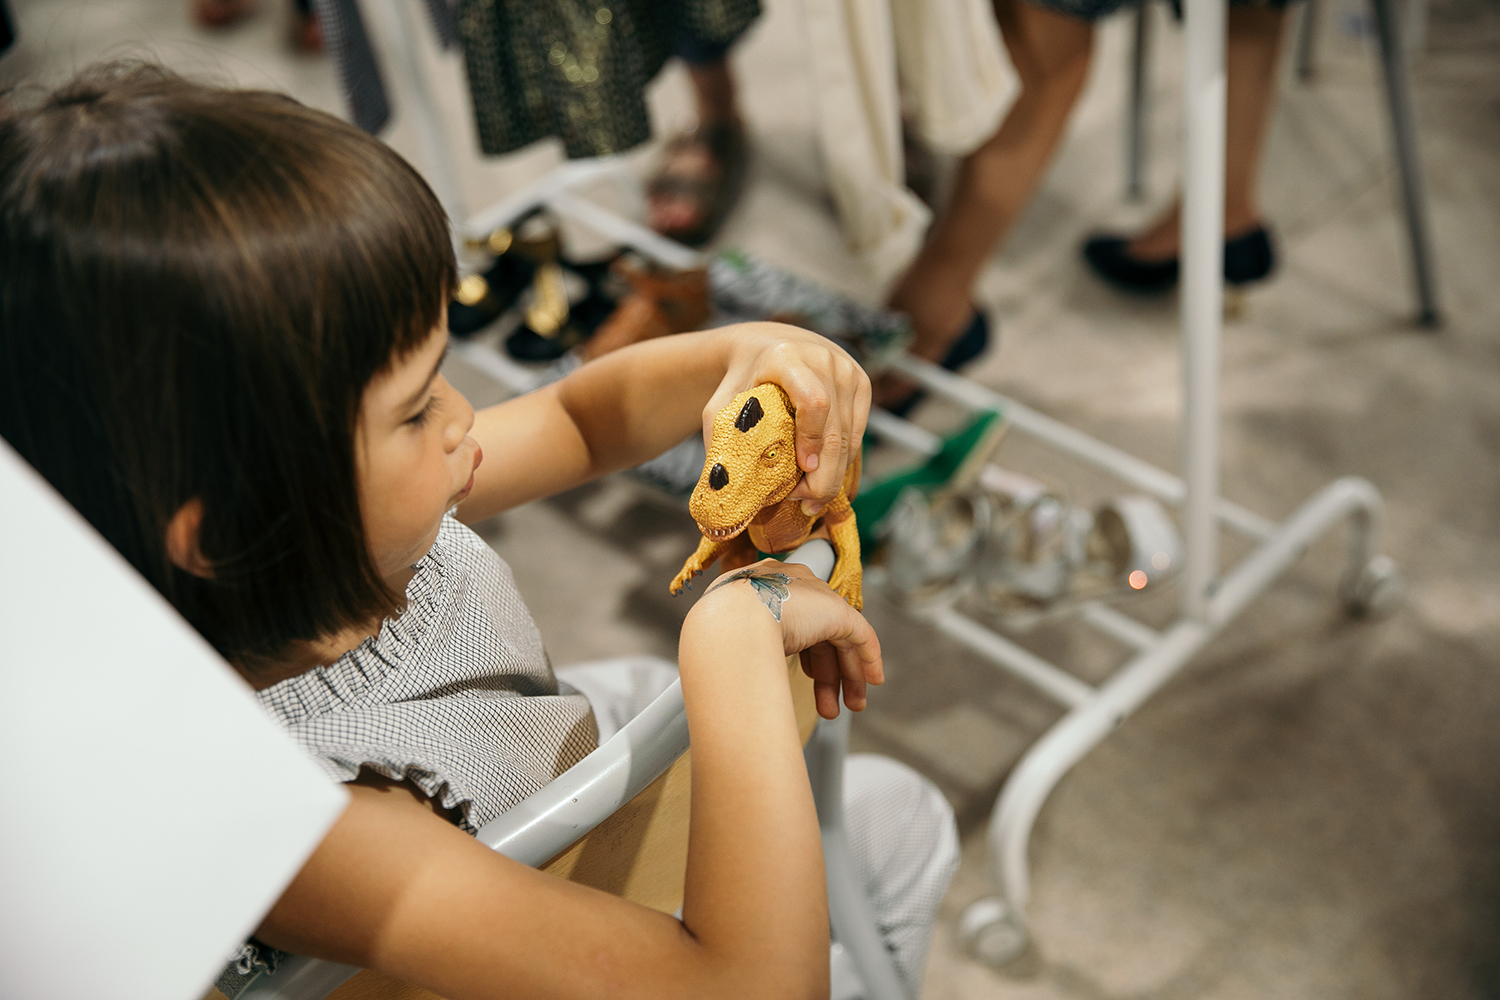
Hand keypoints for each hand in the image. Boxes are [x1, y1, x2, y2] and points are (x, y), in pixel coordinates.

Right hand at [699, 559, 882, 718]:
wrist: (728, 622)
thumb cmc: (720, 635)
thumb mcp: (731, 638)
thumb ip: (747, 648)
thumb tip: (739, 681)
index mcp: (766, 589)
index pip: (796, 624)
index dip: (806, 656)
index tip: (810, 679)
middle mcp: (794, 588)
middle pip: (819, 636)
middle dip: (826, 675)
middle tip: (829, 707)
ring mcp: (815, 598)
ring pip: (840, 640)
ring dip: (844, 678)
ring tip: (841, 709)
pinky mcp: (836, 610)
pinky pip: (861, 635)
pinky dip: (868, 659)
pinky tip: (873, 680)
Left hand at [706, 323, 870, 516]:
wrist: (768, 345)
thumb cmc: (742, 378)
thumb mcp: (722, 402)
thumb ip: (719, 437)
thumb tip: (720, 487)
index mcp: (788, 358)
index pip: (814, 402)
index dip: (811, 440)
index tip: (802, 470)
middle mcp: (825, 360)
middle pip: (836, 429)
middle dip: (825, 475)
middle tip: (806, 503)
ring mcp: (848, 371)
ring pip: (851, 437)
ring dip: (835, 474)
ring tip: (811, 498)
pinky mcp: (862, 383)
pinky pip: (858, 433)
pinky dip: (844, 461)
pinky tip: (825, 478)